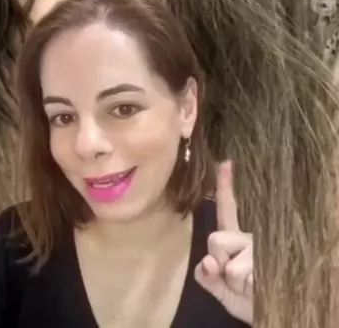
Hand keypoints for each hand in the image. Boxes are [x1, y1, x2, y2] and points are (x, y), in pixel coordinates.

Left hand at [194, 160, 252, 324]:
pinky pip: (240, 275)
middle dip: (218, 260)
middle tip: (232, 275)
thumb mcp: (221, 289)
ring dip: (232, 280)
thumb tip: (207, 263)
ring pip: (230, 262)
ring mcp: (259, 250)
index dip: (225, 186)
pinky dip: (242, 288)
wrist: (269, 313)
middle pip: (216, 239)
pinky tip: (256, 288)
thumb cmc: (244, 297)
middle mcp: (247, 239)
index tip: (226, 161)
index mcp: (234, 239)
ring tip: (248, 285)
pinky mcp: (268, 262)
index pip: (227, 210)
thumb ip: (207, 277)